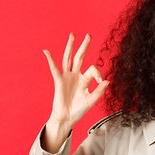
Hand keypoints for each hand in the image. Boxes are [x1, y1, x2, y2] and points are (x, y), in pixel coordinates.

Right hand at [41, 33, 108, 151]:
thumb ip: (99, 91)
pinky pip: (54, 69)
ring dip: (70, 47)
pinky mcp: (59, 81)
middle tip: (89, 35)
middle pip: (80, 57)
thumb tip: (107, 81)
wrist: (67, 118)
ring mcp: (66, 77)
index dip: (98, 73)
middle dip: (84, 46)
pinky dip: (50, 60)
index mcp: (84, 80)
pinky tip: (46, 51)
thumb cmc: (79, 110)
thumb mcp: (91, 100)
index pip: (92, 69)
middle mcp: (75, 76)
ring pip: (68, 59)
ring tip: (72, 35)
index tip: (101, 82)